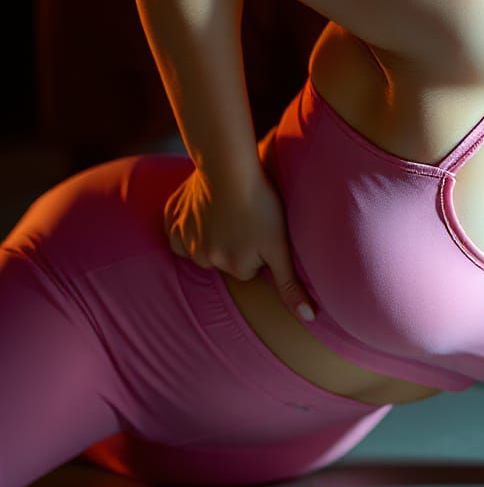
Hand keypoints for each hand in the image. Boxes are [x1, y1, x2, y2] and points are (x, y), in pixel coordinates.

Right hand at [163, 164, 317, 323]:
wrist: (229, 167)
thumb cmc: (261, 204)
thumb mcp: (281, 246)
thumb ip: (290, 285)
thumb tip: (309, 319)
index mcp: (233, 268)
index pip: (250, 267)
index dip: (260, 248)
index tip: (264, 229)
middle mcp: (205, 260)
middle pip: (226, 257)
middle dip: (237, 242)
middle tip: (247, 217)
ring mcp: (184, 239)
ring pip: (203, 244)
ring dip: (214, 230)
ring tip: (229, 208)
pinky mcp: (172, 218)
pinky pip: (178, 230)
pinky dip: (190, 221)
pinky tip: (206, 206)